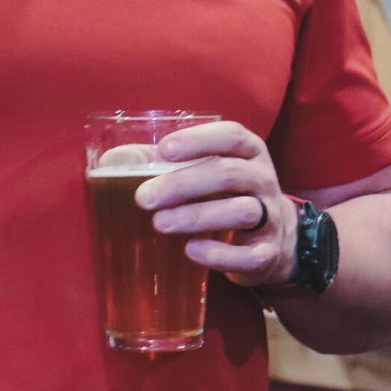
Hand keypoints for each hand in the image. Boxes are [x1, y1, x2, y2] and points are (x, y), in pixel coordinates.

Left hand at [136, 120, 298, 287]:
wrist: (276, 240)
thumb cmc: (229, 196)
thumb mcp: (208, 172)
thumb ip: (165, 164)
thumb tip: (114, 160)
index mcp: (250, 153)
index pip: (232, 136)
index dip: (199, 140)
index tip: (164, 149)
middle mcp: (263, 180)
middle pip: (229, 174)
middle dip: (184, 184)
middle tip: (144, 198)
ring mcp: (271, 217)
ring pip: (241, 211)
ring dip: (198, 216)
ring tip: (160, 223)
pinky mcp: (268, 252)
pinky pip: (249, 254)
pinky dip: (220, 253)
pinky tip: (191, 250)